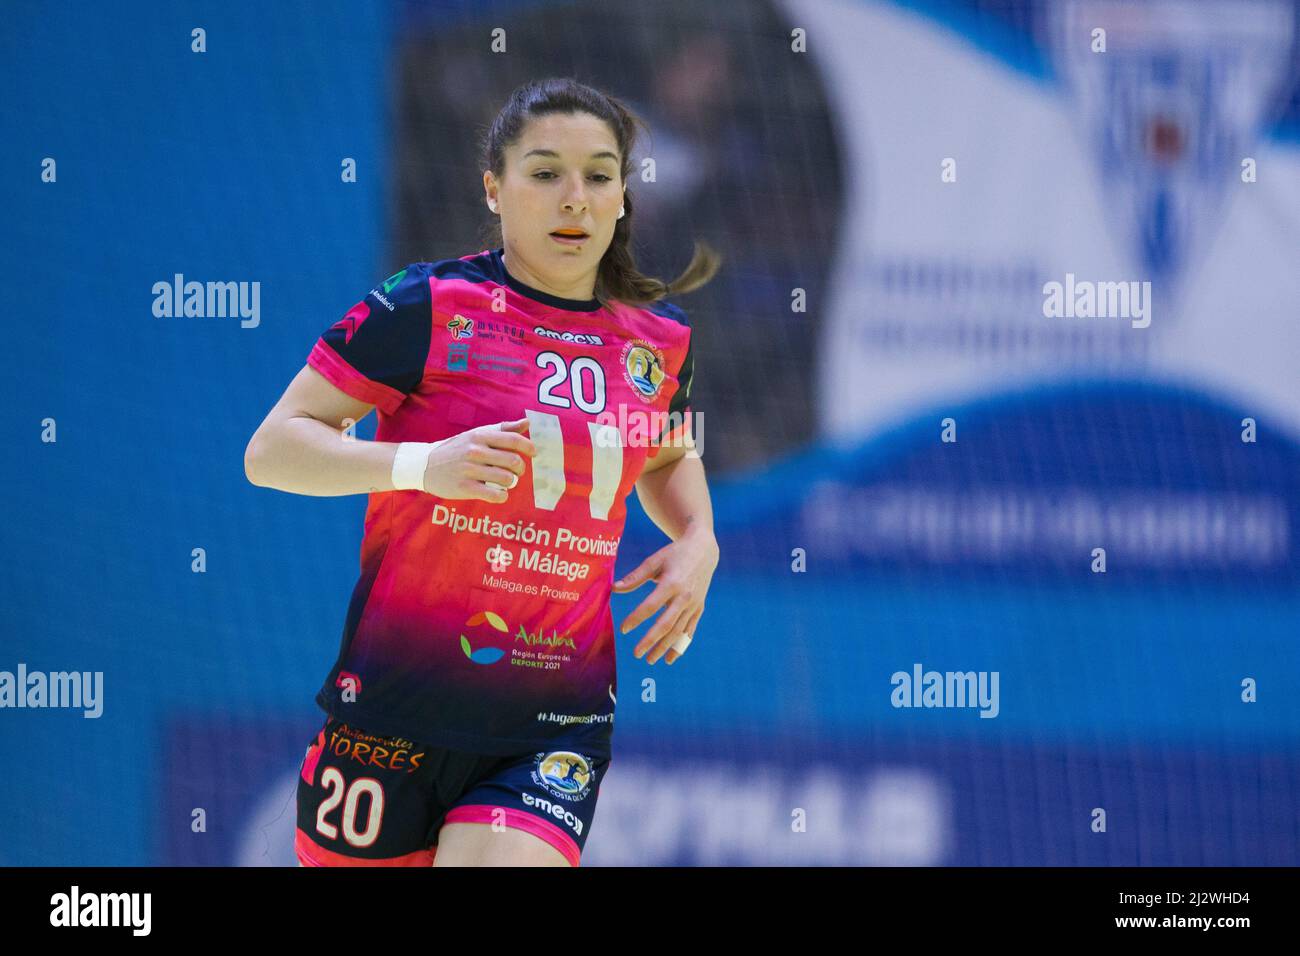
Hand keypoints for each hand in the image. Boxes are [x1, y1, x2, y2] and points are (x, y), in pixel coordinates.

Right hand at [422, 417, 535, 502]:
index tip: (534, 453)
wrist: (424, 465)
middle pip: (513, 461)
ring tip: (506, 482)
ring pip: (506, 479)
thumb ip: (503, 429)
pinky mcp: (465, 487)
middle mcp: (475, 451)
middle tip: (517, 472)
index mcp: (479, 436)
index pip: (512, 439)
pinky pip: (494, 495)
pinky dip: (502, 496)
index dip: (528, 447)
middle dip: (520, 468)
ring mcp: (469, 470)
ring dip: (511, 482)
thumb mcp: (477, 434)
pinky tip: (499, 494)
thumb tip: (527, 423)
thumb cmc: (456, 449)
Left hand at [612, 530, 718, 664]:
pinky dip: (680, 645)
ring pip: (678, 631)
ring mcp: (694, 604)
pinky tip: (670, 658)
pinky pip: (689, 630)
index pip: (651, 605)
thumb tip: (614, 589)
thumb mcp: (654, 560)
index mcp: (672, 583)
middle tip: (636, 654)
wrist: (704, 550)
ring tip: (650, 660)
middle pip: (666, 624)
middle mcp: (684, 596)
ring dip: (664, 647)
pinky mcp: (699, 608)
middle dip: (651, 641)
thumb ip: (635, 577)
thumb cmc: (674, 554)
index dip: (636, 618)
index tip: (623, 629)